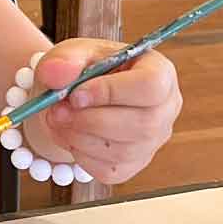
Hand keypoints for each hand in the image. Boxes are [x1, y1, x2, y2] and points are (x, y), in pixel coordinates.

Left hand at [23, 39, 181, 185]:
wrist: (76, 97)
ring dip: (79, 137)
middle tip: (57, 111)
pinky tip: (68, 135)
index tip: (76, 95)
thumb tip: (56, 73)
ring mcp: (153, 140)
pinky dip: (80, 155)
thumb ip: (64, 59)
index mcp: (160, 72)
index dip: (111, 92)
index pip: (151, 85)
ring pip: (123, 151)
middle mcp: (165, 108)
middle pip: (141, 124)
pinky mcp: (134, 164)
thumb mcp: (73, 53)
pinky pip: (109, 170)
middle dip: (90, 120)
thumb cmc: (85, 70)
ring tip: (57, 120)